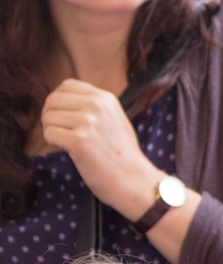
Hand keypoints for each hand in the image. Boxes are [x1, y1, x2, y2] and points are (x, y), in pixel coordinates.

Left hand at [39, 79, 166, 220]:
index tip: (63, 116)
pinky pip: (49, 134)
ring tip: (67, 143)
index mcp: (105, 98)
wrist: (134, 178)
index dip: (58, 101)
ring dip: (52, 131)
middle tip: (60, 131)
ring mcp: (88, 122)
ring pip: (48, 118)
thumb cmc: (122, 153)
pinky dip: (52, 144)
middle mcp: (97, 105)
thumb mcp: (114, 118)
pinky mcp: (79, 140)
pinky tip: (67, 150)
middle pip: (53, 100)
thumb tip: (61, 101)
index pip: (66, 85)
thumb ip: (93, 106)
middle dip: (50, 116)